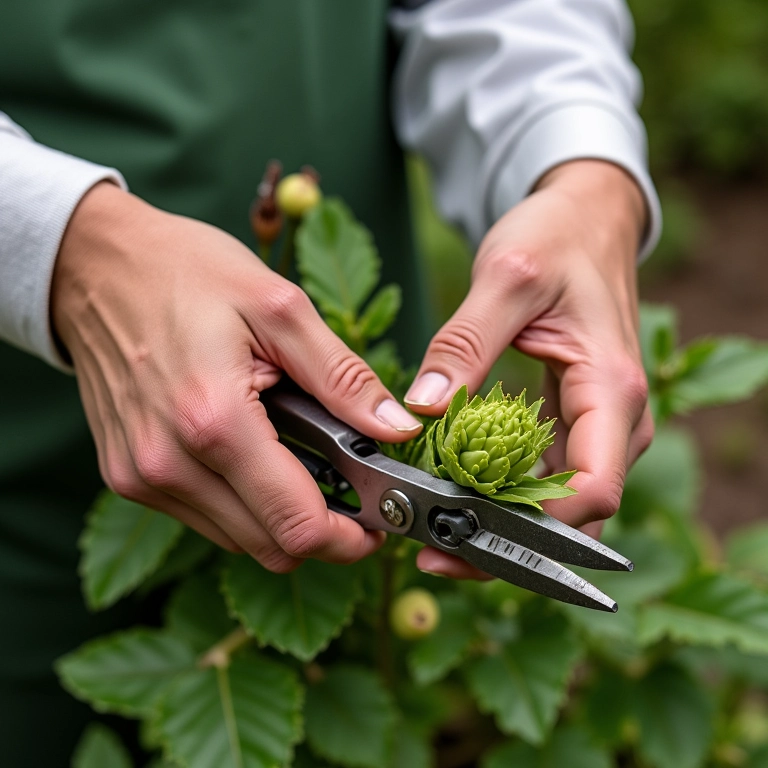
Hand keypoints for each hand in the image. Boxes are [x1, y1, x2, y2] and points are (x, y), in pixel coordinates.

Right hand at [52, 182, 423, 572]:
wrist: (95, 266)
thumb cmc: (186, 273)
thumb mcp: (280, 308)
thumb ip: (343, 378)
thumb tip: (397, 430)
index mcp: (215, 421)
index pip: (296, 526)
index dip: (350, 538)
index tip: (377, 523)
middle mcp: (169, 464)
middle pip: (270, 548)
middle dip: (321, 529)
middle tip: (346, 487)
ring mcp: (142, 476)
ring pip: (238, 540)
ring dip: (279, 515)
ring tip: (298, 459)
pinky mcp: (127, 476)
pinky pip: (203, 517)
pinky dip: (240, 502)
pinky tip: (252, 453)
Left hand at [405, 160, 653, 577]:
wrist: (585, 222)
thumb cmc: (557, 239)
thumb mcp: (507, 278)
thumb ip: (465, 344)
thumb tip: (422, 409)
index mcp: (612, 390)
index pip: (592, 490)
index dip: (533, 527)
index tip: (460, 529)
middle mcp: (617, 422)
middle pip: (575, 517)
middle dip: (508, 544)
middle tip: (434, 551)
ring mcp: (597, 427)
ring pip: (559, 507)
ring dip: (501, 527)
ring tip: (434, 534)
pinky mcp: (573, 423)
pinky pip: (544, 479)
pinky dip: (503, 496)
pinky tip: (455, 497)